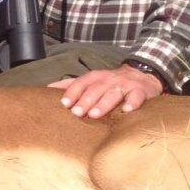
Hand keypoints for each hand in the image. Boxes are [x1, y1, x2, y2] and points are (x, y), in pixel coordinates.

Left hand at [47, 64, 163, 118]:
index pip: (81, 83)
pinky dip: (132, 103)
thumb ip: (71, 84)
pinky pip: (136, 97)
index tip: (64, 103)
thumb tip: (47, 88)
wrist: (141, 75)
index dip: (72, 92)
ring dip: (103, 103)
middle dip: (85, 100)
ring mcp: (124, 85)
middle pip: (95, 89)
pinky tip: (127, 110)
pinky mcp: (140, 91)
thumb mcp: (91, 80)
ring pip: (112, 93)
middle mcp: (108, 80)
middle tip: (77, 112)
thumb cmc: (111, 82)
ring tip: (95, 114)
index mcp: (95, 77)